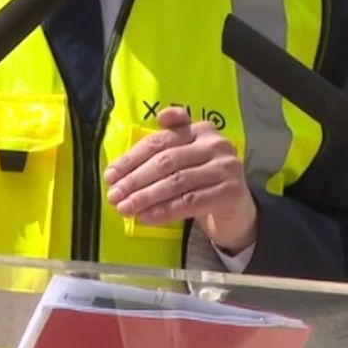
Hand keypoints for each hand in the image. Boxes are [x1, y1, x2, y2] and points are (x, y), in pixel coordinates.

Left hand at [103, 107, 258, 253]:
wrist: (237, 208)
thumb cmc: (202, 181)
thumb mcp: (184, 160)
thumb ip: (159, 151)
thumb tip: (117, 166)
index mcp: (200, 129)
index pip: (159, 141)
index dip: (131, 158)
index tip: (110, 174)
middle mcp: (215, 144)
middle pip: (166, 161)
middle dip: (135, 179)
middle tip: (114, 195)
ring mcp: (225, 168)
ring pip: (176, 182)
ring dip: (146, 197)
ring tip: (125, 208)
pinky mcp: (230, 192)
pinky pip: (189, 202)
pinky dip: (164, 211)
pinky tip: (146, 218)